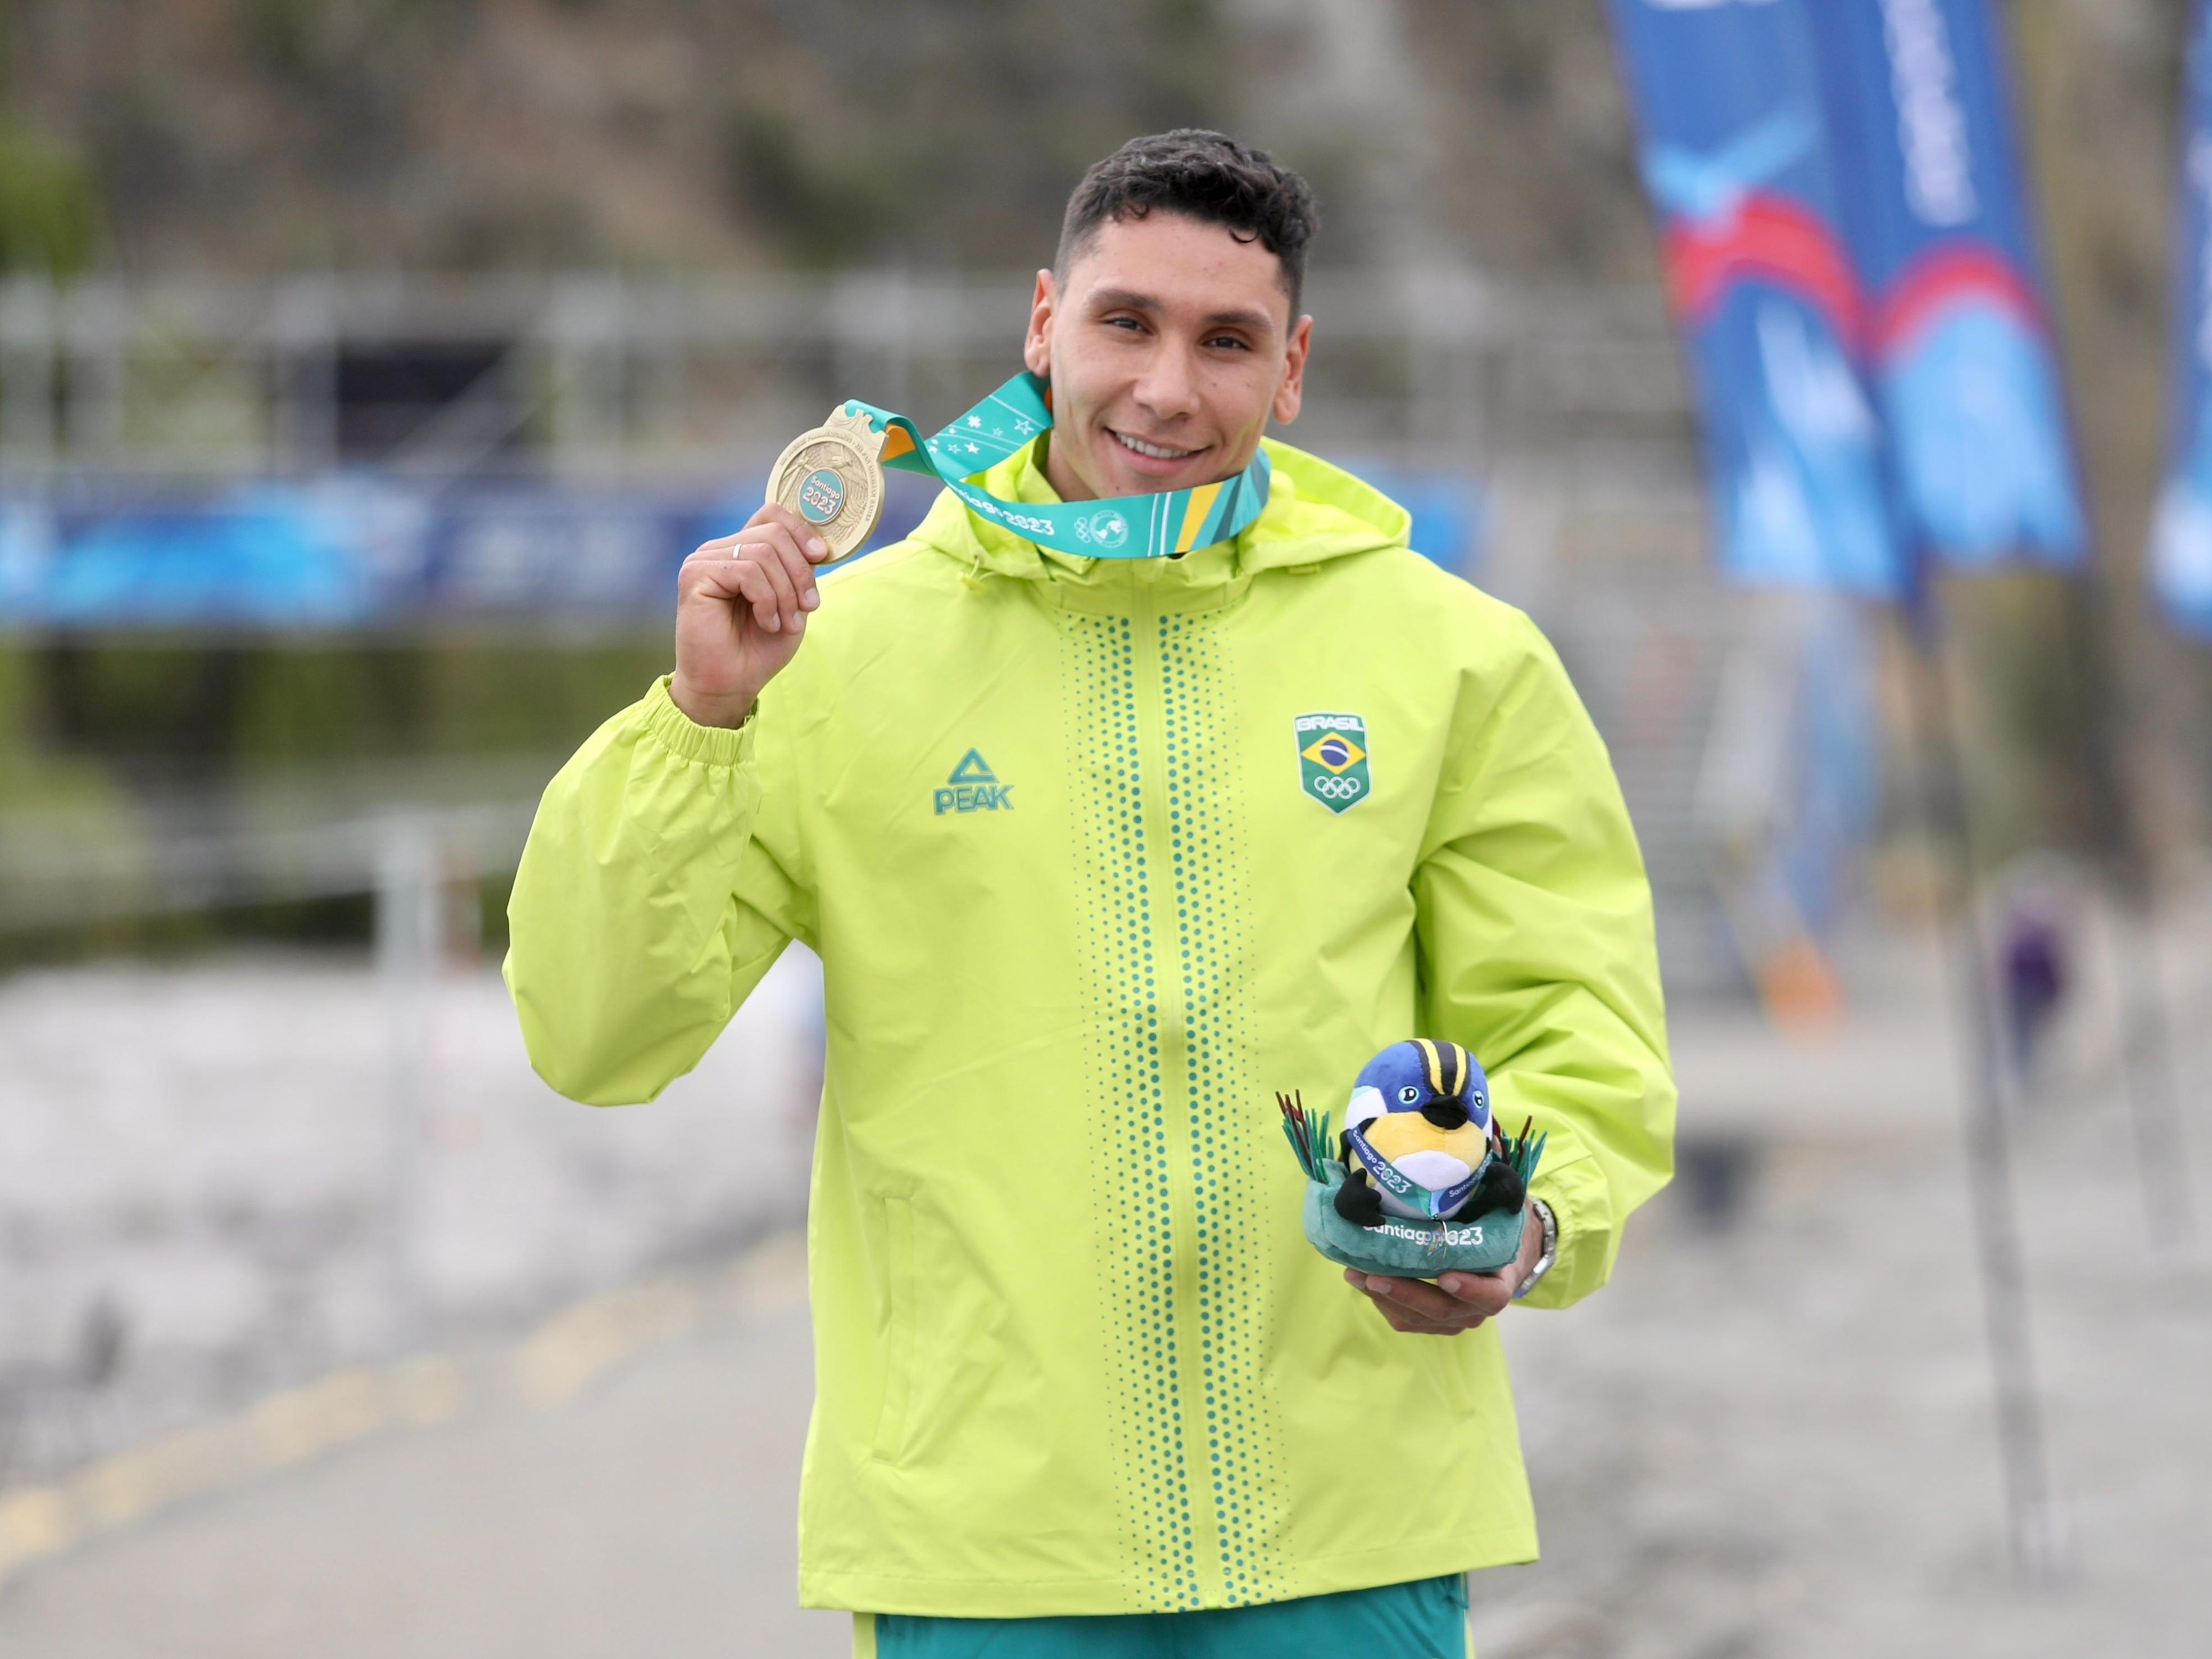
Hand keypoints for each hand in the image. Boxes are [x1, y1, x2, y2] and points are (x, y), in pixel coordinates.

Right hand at [669, 503, 834, 727]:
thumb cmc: (759, 647)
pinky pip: (747, 571)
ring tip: (785, 623)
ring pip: (764, 553)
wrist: (730, 684)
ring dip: (786, 593)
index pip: (772, 514)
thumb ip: (799, 571)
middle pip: (774, 532)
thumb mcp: (792, 603)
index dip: (801, 530)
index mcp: (742, 550)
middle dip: (800, 571)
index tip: (821, 556)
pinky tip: (766, 622)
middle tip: (808, 607)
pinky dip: (767, 600)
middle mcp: (720, 549)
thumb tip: (817, 545)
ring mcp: (704, 559)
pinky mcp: (695, 574)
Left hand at [1345, 1201, 1547, 1335]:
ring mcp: (1454, 1318)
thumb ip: (1497, 1185)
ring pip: (1418, 1319)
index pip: (1491, 1295)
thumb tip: (1489, 1139)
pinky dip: (1383, 1302)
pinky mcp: (1432, 1321)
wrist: (1502, 1257)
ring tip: (1356, 1274)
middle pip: (1442, 1310)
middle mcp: (1477, 1307)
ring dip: (1385, 1298)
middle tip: (1374, 1274)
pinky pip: (1405, 1319)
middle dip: (1405, 1293)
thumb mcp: (1502, 1209)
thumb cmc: (1496, 1227)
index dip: (1470, 1289)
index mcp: (1500, 1282)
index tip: (1445, 1276)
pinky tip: (1363, 1280)